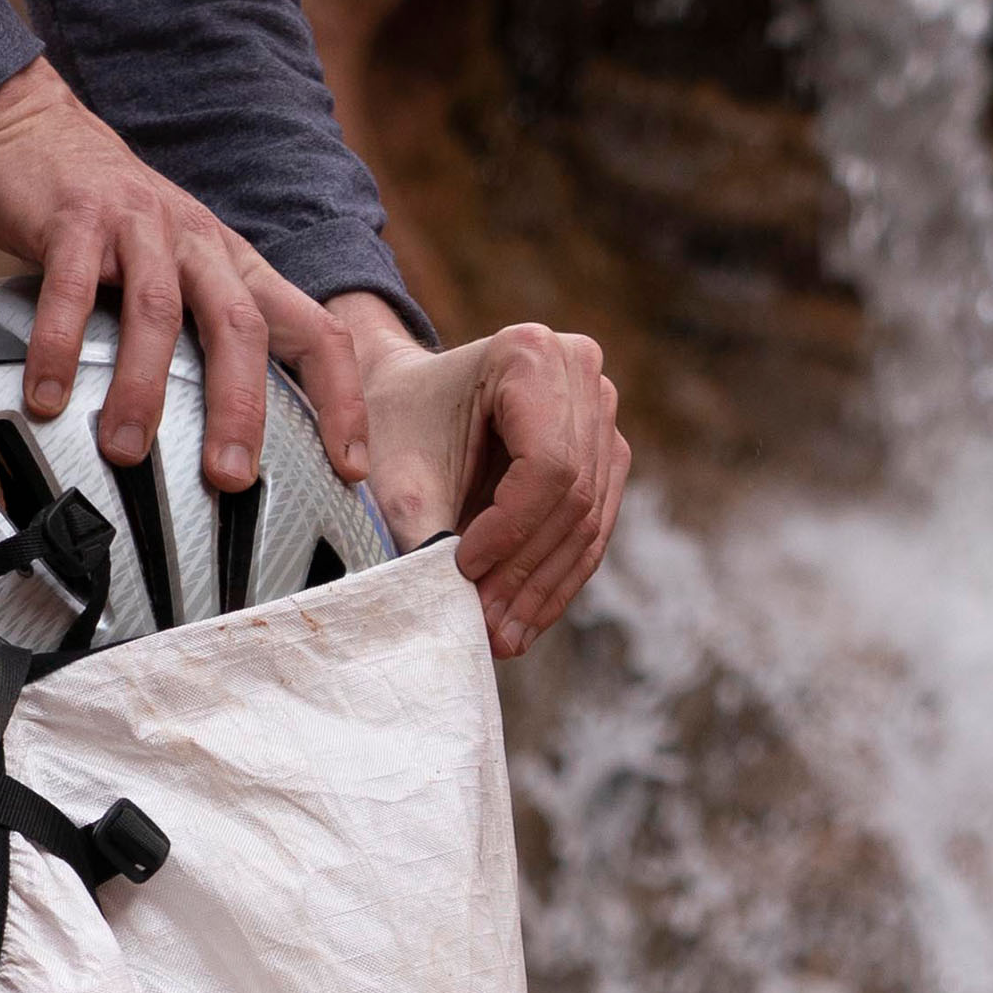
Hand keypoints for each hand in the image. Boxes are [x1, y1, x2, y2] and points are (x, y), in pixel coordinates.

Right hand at [0, 61, 367, 492]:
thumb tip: (216, 435)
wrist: (36, 131)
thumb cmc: (106, 220)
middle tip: (229, 478)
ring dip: (145, 388)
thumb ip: (194, 336)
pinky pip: (72, 290)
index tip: (347, 468)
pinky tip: (46, 397)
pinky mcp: (76, 219)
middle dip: (242, 408)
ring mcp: (139, 227)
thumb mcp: (174, 270)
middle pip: (242, 328)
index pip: (315, 332)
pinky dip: (60, 346)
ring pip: (159, 312)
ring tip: (126, 450)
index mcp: (234, 266)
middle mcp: (199, 244)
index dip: (340, 399)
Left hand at [331, 293, 629, 657]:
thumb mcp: (393, 477)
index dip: (511, 531)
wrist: (399, 399)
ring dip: (546, 587)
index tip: (461, 571)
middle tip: (488, 631)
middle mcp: (580, 371)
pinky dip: (557, 577)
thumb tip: (457, 614)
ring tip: (504, 639)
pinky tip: (523, 621)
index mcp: (529, 354)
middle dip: (528, 571)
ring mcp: (600, 410)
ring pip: (590, 517)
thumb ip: (424, 534)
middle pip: (575, 494)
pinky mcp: (603, 450)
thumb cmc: (389, 426)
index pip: (548, 465)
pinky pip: (592, 525)